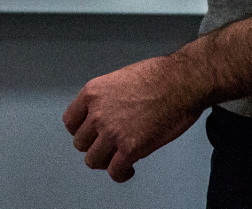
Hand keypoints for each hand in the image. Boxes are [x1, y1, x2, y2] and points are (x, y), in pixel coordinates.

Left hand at [63, 56, 206, 181]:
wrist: (181, 82)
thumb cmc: (159, 76)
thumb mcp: (120, 79)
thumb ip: (107, 99)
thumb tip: (107, 114)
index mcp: (92, 93)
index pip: (70, 121)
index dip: (81, 131)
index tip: (90, 135)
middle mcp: (97, 113)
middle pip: (80, 143)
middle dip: (94, 146)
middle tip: (108, 147)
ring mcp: (112, 132)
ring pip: (93, 160)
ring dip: (106, 161)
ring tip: (118, 159)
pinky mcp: (130, 148)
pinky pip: (114, 171)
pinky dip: (121, 174)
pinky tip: (129, 169)